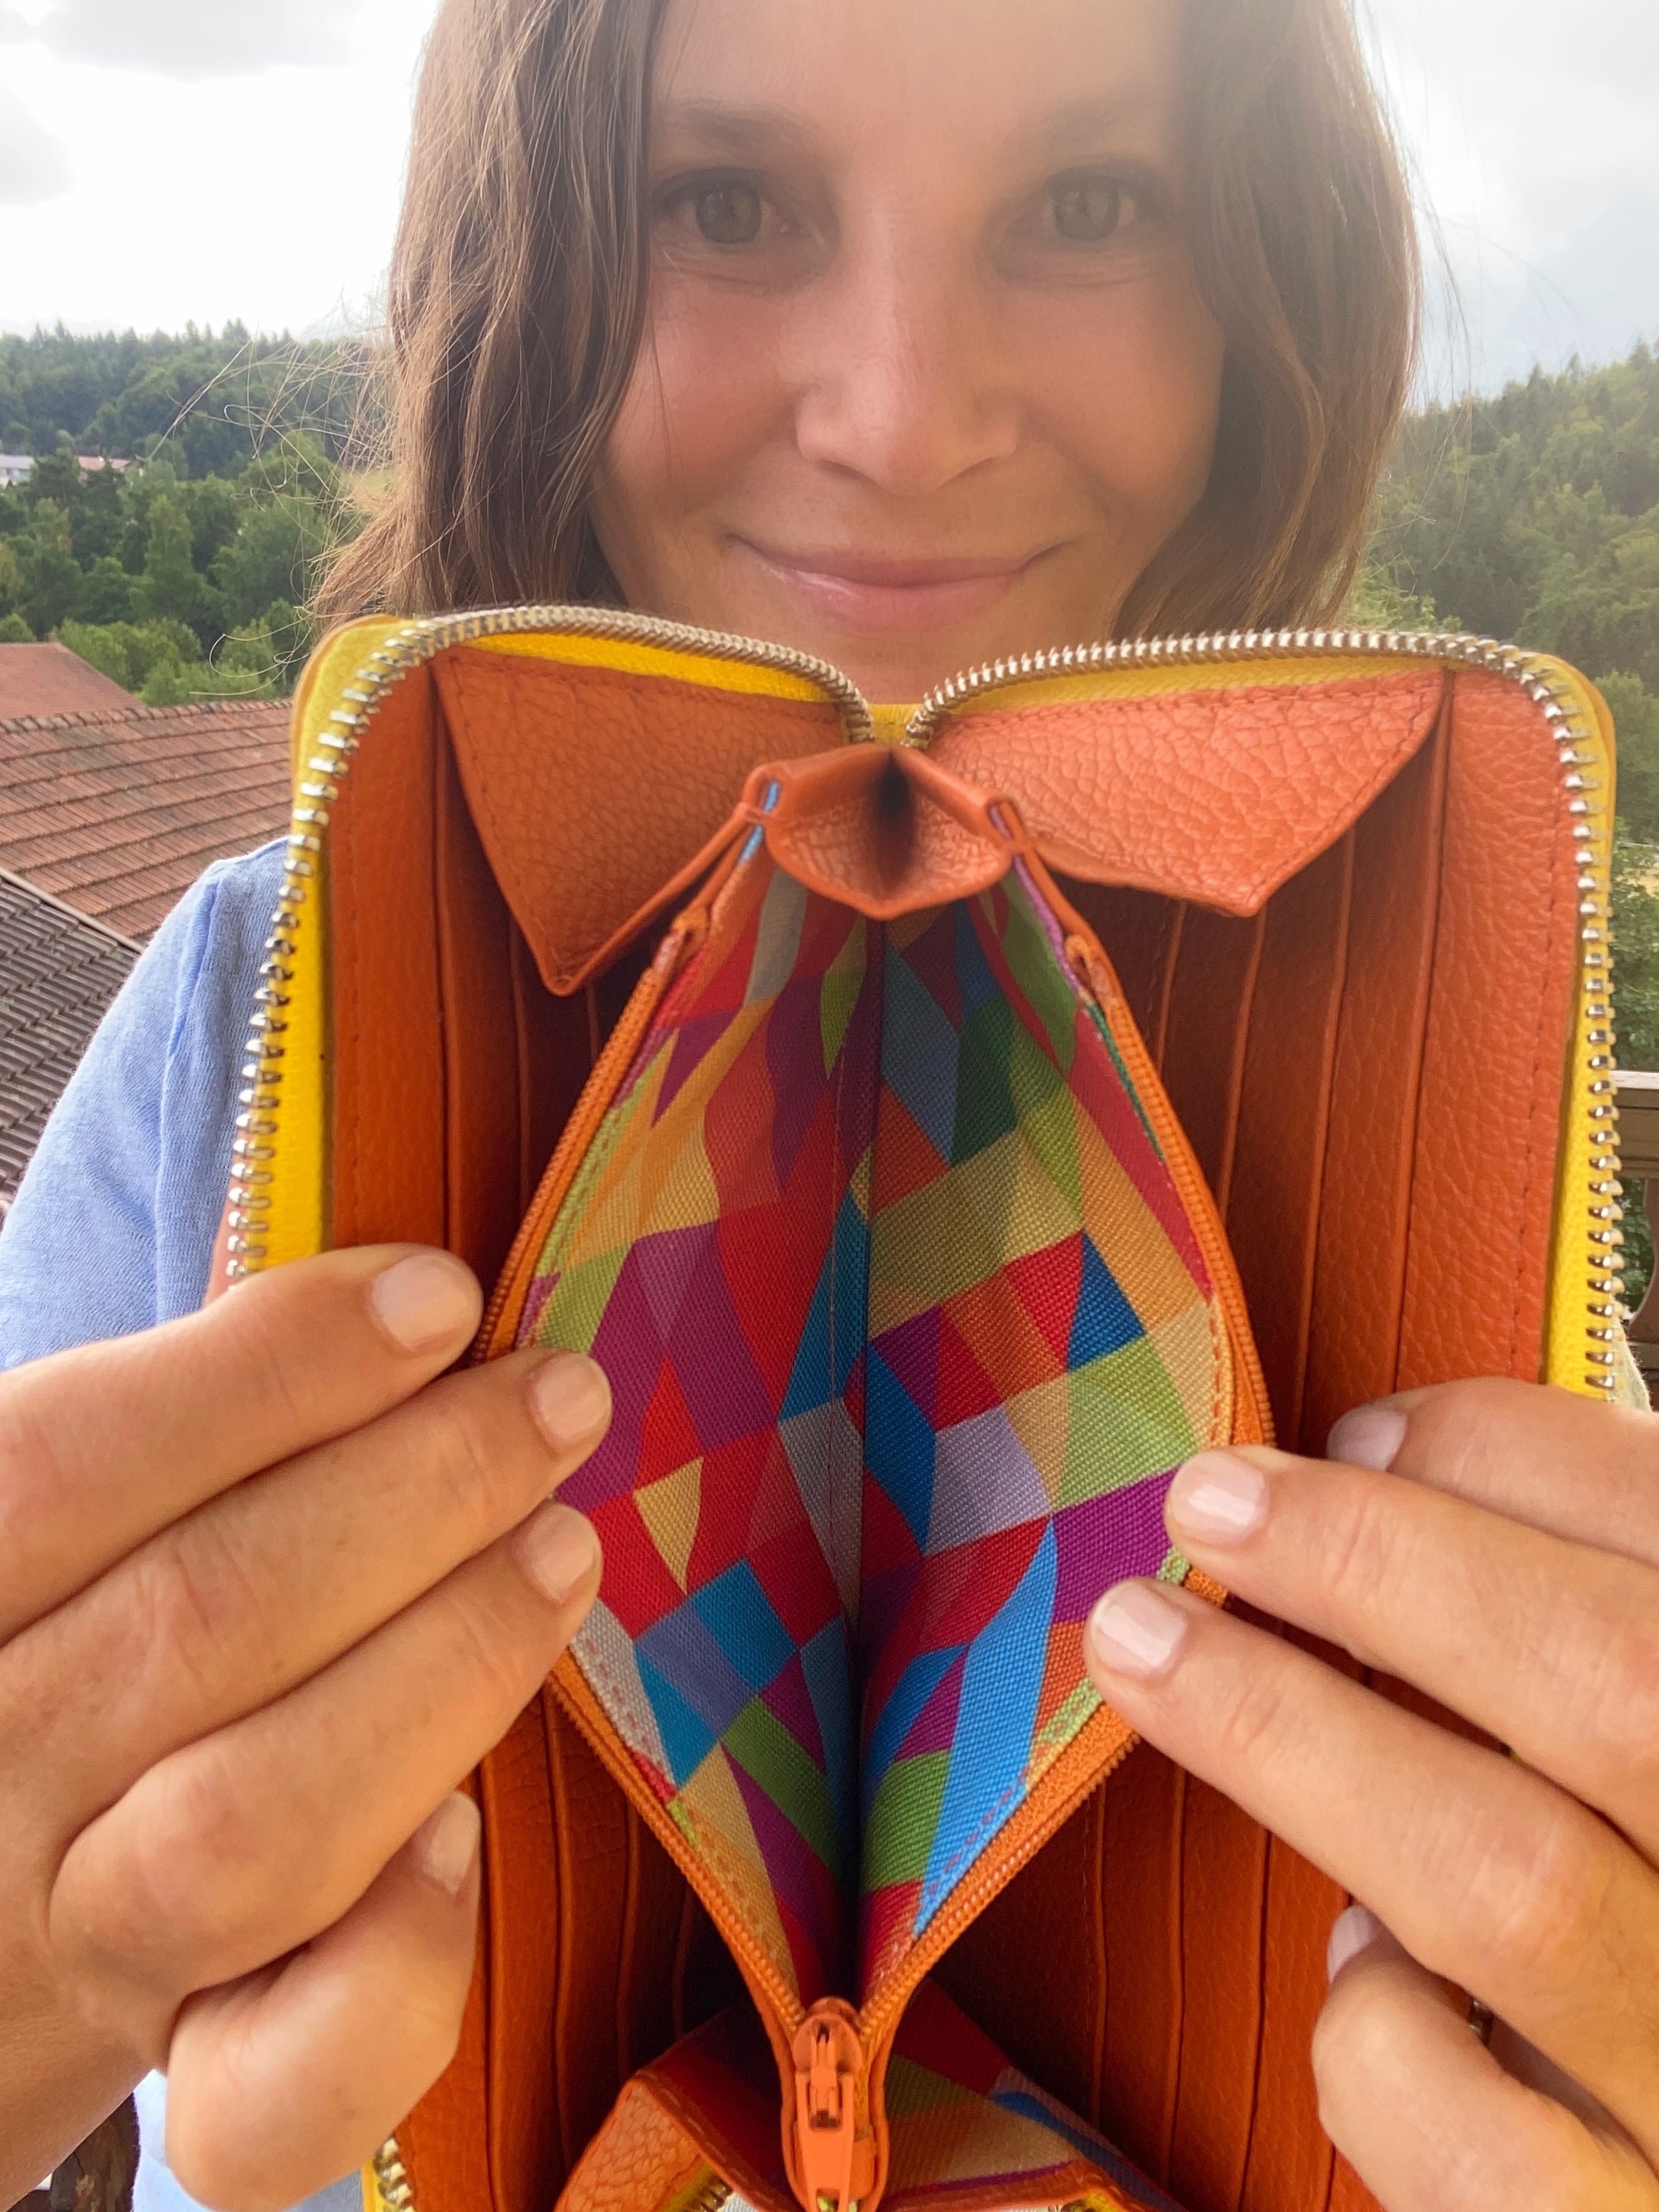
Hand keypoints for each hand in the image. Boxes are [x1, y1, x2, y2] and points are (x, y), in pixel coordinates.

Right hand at [0, 1246, 608, 2211]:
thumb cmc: (76, 1630)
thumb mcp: (78, 1526)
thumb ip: (181, 1432)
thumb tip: (409, 1303)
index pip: (61, 1468)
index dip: (264, 1373)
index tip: (440, 1298)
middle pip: (189, 1625)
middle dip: (414, 1491)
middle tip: (560, 1399)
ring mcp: (69, 1945)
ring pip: (249, 1830)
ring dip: (440, 1664)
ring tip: (566, 1547)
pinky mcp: (175, 2070)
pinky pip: (274, 2087)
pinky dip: (394, 1961)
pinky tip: (468, 1840)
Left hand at [1082, 1379, 1658, 2209]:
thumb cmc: (1654, 1893)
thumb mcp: (1647, 1741)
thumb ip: (1580, 1619)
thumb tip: (1378, 1461)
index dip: (1504, 1454)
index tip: (1354, 1434)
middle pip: (1608, 1686)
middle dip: (1378, 1560)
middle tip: (1208, 1501)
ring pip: (1506, 1885)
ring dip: (1288, 1734)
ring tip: (1146, 1647)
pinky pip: (1465, 2136)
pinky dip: (1376, 2027)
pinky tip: (1360, 1967)